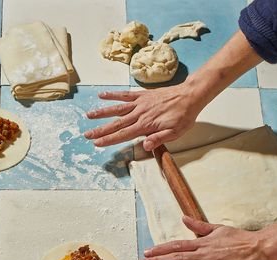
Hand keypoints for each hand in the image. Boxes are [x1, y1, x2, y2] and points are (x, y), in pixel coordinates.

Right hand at [84, 31, 261, 150]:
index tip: (97, 143)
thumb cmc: (183, 116)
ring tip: (88, 116)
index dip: (109, 140)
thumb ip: (158, 139)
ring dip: (101, 112)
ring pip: (116, 109)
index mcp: (145, 125)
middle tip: (87, 135)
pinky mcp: (142, 95)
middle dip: (100, 130)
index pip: (123, 135)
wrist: (190, 96)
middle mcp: (139, 114)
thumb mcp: (175, 132)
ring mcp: (139, 104)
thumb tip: (144, 146)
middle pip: (116, 124)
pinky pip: (125, 95)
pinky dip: (113, 95)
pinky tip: (102, 95)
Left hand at [139, 216, 276, 259]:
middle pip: (177, 258)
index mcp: (203, 243)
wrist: (260, 247)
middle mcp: (205, 254)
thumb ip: (199, 227)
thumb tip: (184, 219)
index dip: (161, 249)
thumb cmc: (240, 238)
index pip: (177, 246)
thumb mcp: (217, 229)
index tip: (148, 252)